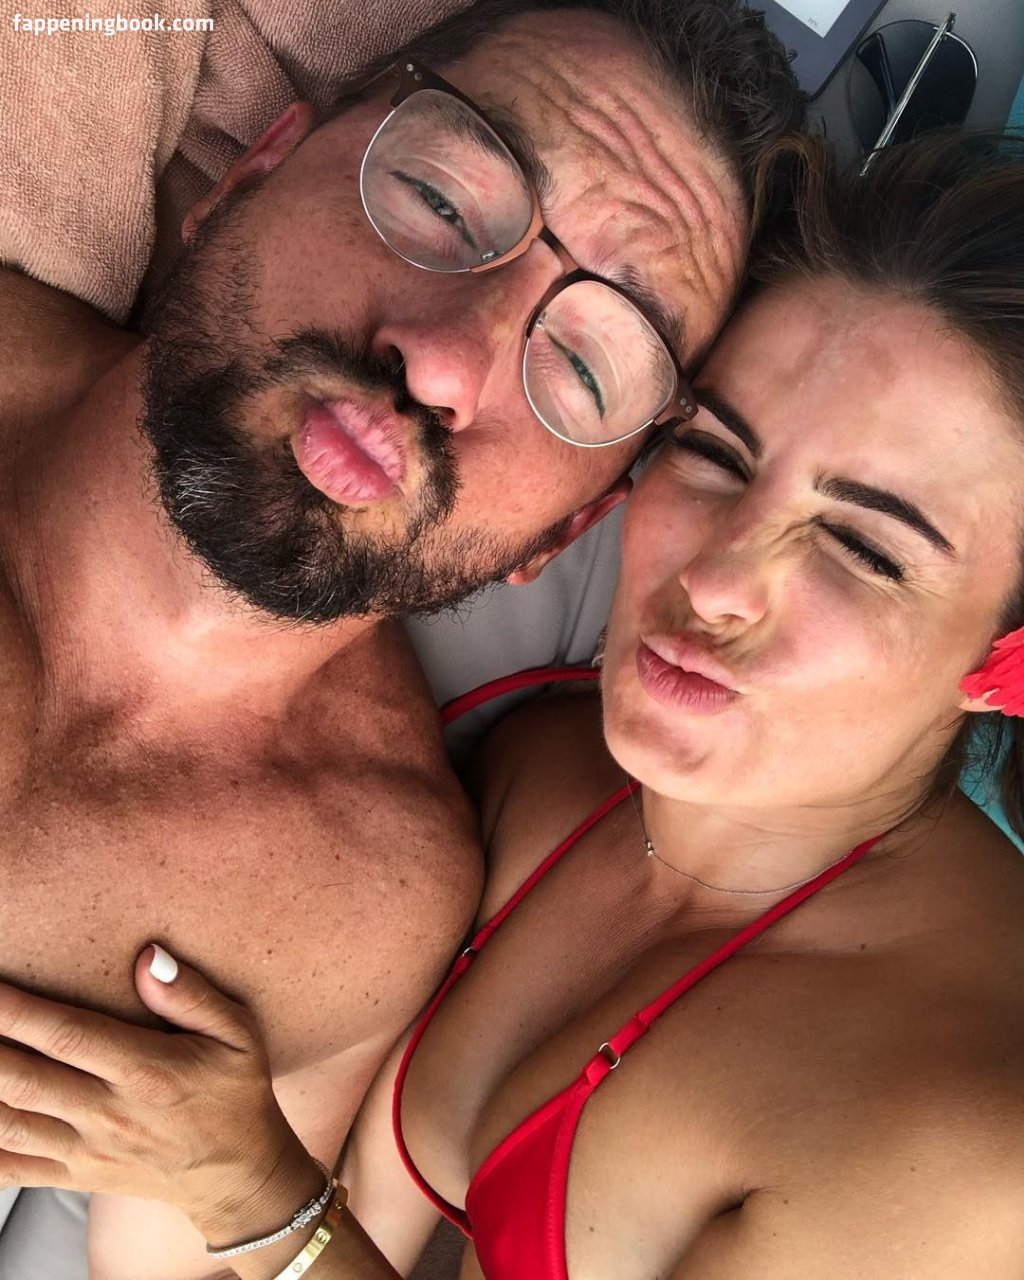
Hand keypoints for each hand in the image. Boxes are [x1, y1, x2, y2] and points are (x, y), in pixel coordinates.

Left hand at [0, 947, 317, 1238]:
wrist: (239, 1178)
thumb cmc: (237, 1093)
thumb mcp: (239, 1035)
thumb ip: (193, 995)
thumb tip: (148, 956)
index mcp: (146, 1070)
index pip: (67, 1034)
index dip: (18, 1010)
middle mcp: (108, 1113)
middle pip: (23, 1079)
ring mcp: (86, 1150)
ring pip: (8, 1123)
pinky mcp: (74, 1175)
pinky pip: (12, 1168)